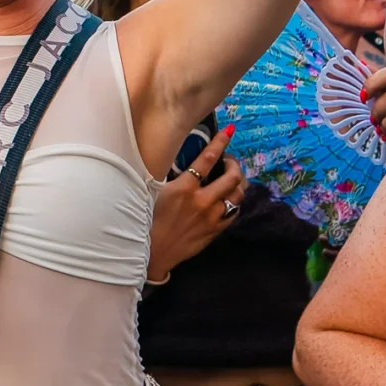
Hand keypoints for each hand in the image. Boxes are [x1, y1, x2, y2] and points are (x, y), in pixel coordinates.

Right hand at [149, 136, 245, 279]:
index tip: (229, 132)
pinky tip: (229, 199)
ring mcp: (211, 218)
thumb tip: (183, 162)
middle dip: (234, 164)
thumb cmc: (146, 220)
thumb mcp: (154, 192)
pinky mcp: (215, 231)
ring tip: (232, 179)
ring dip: (238, 183)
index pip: (208, 158)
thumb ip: (171, 177)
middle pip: (232, 177)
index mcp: (184, 188)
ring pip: (237, 195)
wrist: (152, 253)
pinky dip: (235, 202)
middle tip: (229, 161)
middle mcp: (202, 201)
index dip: (221, 142)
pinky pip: (234, 213)